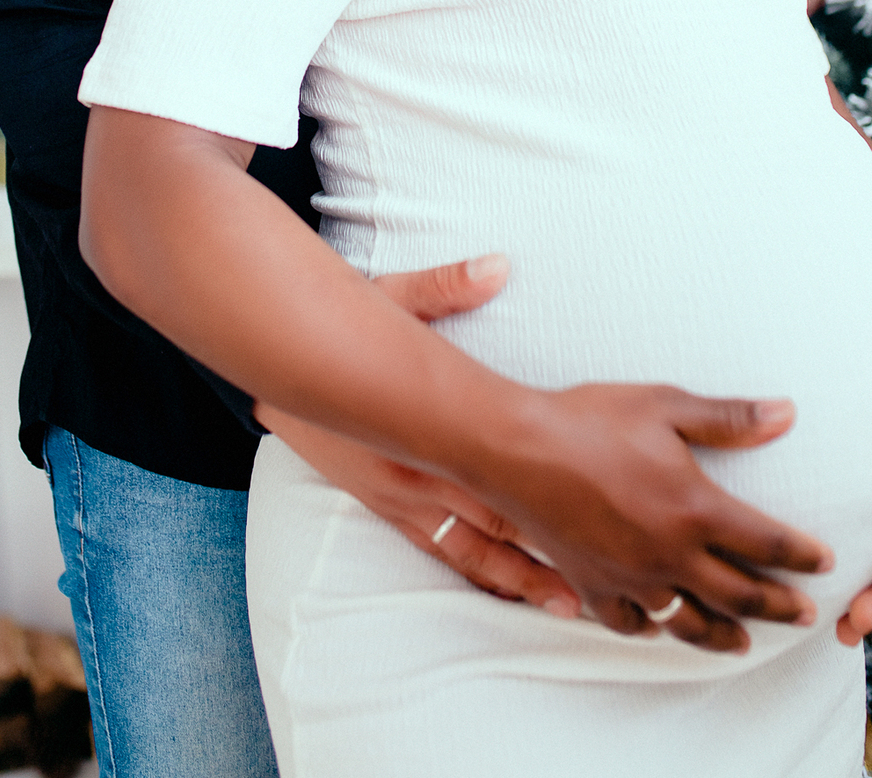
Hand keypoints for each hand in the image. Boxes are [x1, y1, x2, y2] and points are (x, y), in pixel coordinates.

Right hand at [258, 256, 581, 618]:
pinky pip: (438, 549)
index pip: (494, 468)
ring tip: (564, 605)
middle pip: (491, 522)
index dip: (541, 493)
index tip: (590, 510)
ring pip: (468, 549)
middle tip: (594, 581)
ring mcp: (399, 497)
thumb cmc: (338, 328)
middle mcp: (414, 473)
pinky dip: (475, 571)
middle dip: (542, 552)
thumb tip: (498, 267)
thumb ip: (443, 288)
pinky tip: (503, 590)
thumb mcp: (387, 298)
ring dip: (516, 578)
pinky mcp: (386, 506)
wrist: (278, 365)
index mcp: (422, 427)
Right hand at [262, 258, 829, 652]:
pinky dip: (656, 629)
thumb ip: (730, 416)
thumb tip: (786, 413)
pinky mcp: (594, 584)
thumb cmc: (591, 418)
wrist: (518, 447)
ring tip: (746, 640)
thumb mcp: (666, 404)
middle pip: (741, 593)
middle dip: (778, 605)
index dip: (800, 554)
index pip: (766, 542)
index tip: (824, 561)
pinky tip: (663, 627)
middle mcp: (671, 554)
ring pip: (692, 621)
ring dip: (726, 632)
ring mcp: (632, 576)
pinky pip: (633, 622)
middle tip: (804, 614)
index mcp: (697, 508)